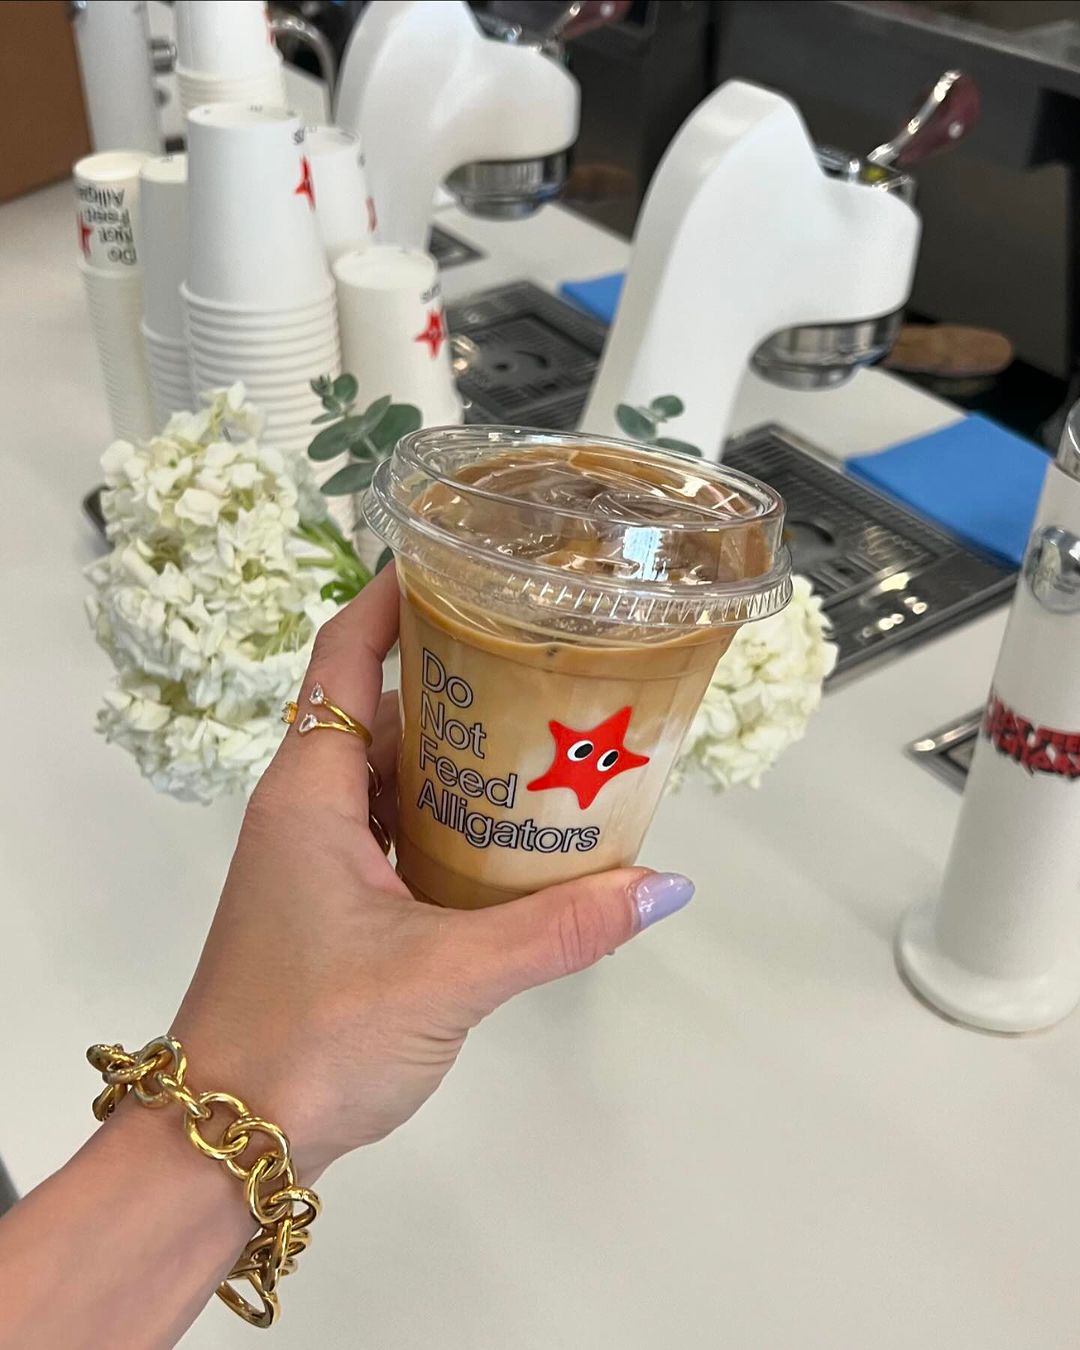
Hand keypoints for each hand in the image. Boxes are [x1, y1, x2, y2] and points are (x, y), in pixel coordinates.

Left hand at [172, 568, 694, 1177]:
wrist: (225, 1139)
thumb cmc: (314, 1035)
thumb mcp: (447, 976)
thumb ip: (558, 930)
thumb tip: (664, 885)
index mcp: (311, 789)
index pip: (344, 654)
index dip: (392, 595)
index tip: (461, 558)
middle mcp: (308, 809)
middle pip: (383, 710)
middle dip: (460, 678)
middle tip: (547, 654)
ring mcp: (317, 862)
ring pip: (393, 778)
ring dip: (461, 758)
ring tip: (550, 735)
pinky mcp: (333, 909)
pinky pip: (396, 835)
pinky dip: (450, 821)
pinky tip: (515, 837)